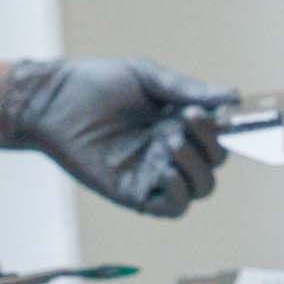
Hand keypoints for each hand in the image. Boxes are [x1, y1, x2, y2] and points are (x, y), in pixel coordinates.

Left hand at [0, 55, 236, 217]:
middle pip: (215, 161)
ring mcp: (155, 172)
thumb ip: (187, 90)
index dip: (231, 127)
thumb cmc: (94, 83)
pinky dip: (179, 192)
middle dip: (210, 141)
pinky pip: (172, 206)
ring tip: (173, 141)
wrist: (51, 100)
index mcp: (179, 122)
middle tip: (188, 119)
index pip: (219, 133)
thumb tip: (232, 97)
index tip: (229, 113)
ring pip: (201, 186)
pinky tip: (167, 170)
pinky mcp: (135, 192)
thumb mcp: (146, 77)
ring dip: (197, 166)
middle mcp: (172, 149)